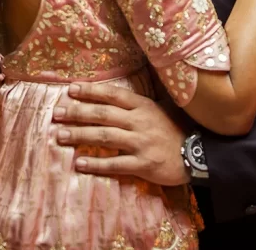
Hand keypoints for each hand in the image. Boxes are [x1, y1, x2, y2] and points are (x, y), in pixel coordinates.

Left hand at [52, 82, 189, 185]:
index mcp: (142, 106)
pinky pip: (115, 164)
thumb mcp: (159, 109)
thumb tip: (111, 95)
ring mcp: (141, 143)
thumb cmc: (175, 130)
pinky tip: (79, 163)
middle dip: (77, 113)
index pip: (112, 94)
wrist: (199, 155)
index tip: (70, 89)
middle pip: (103, 115)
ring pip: (105, 137)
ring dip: (80, 136)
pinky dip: (96, 164)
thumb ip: (137, 104)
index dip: (90, 91)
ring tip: (61, 135)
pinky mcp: (143, 165)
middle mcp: (139, 122)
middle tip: (56, 113)